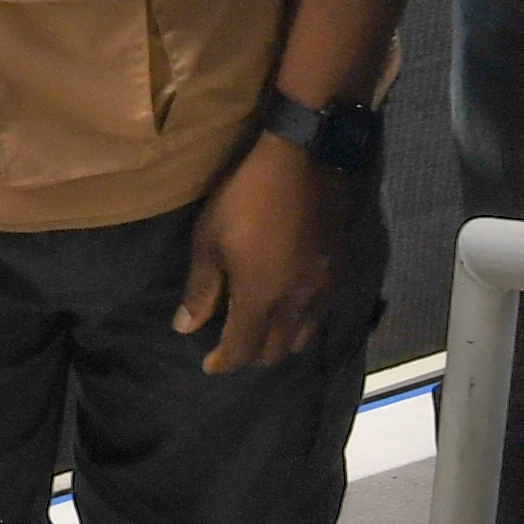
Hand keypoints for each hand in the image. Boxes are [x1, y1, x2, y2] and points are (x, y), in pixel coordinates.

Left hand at [173, 133, 351, 376]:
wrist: (301, 161)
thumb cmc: (246, 197)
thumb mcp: (209, 239)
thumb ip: (200, 289)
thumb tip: (185, 328)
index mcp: (260, 300)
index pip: (241, 351)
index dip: (223, 362)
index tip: (209, 363)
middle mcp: (295, 305)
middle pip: (274, 352)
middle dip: (250, 356)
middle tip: (232, 345)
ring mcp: (321, 290)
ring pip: (301, 338)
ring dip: (278, 342)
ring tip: (261, 329)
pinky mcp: (338, 272)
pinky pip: (320, 314)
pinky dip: (302, 322)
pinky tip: (291, 305)